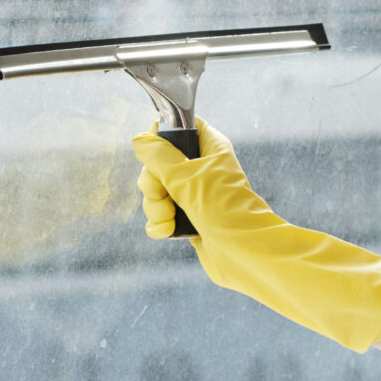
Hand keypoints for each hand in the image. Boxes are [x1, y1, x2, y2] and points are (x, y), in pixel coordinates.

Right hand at [131, 118, 270, 240]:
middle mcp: (200, 169)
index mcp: (209, 148)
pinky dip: (160, 224)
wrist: (241, 252)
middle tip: (163, 193)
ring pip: (156, 192)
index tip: (155, 154)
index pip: (179, 128)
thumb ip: (158, 156)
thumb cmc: (222, 209)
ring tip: (170, 218)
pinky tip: (169, 231)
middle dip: (152, 184)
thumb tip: (139, 140)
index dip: (161, 138)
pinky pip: (160, 216)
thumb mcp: (185, 176)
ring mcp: (193, 195)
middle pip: (157, 164)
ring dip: (156, 207)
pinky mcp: (187, 219)